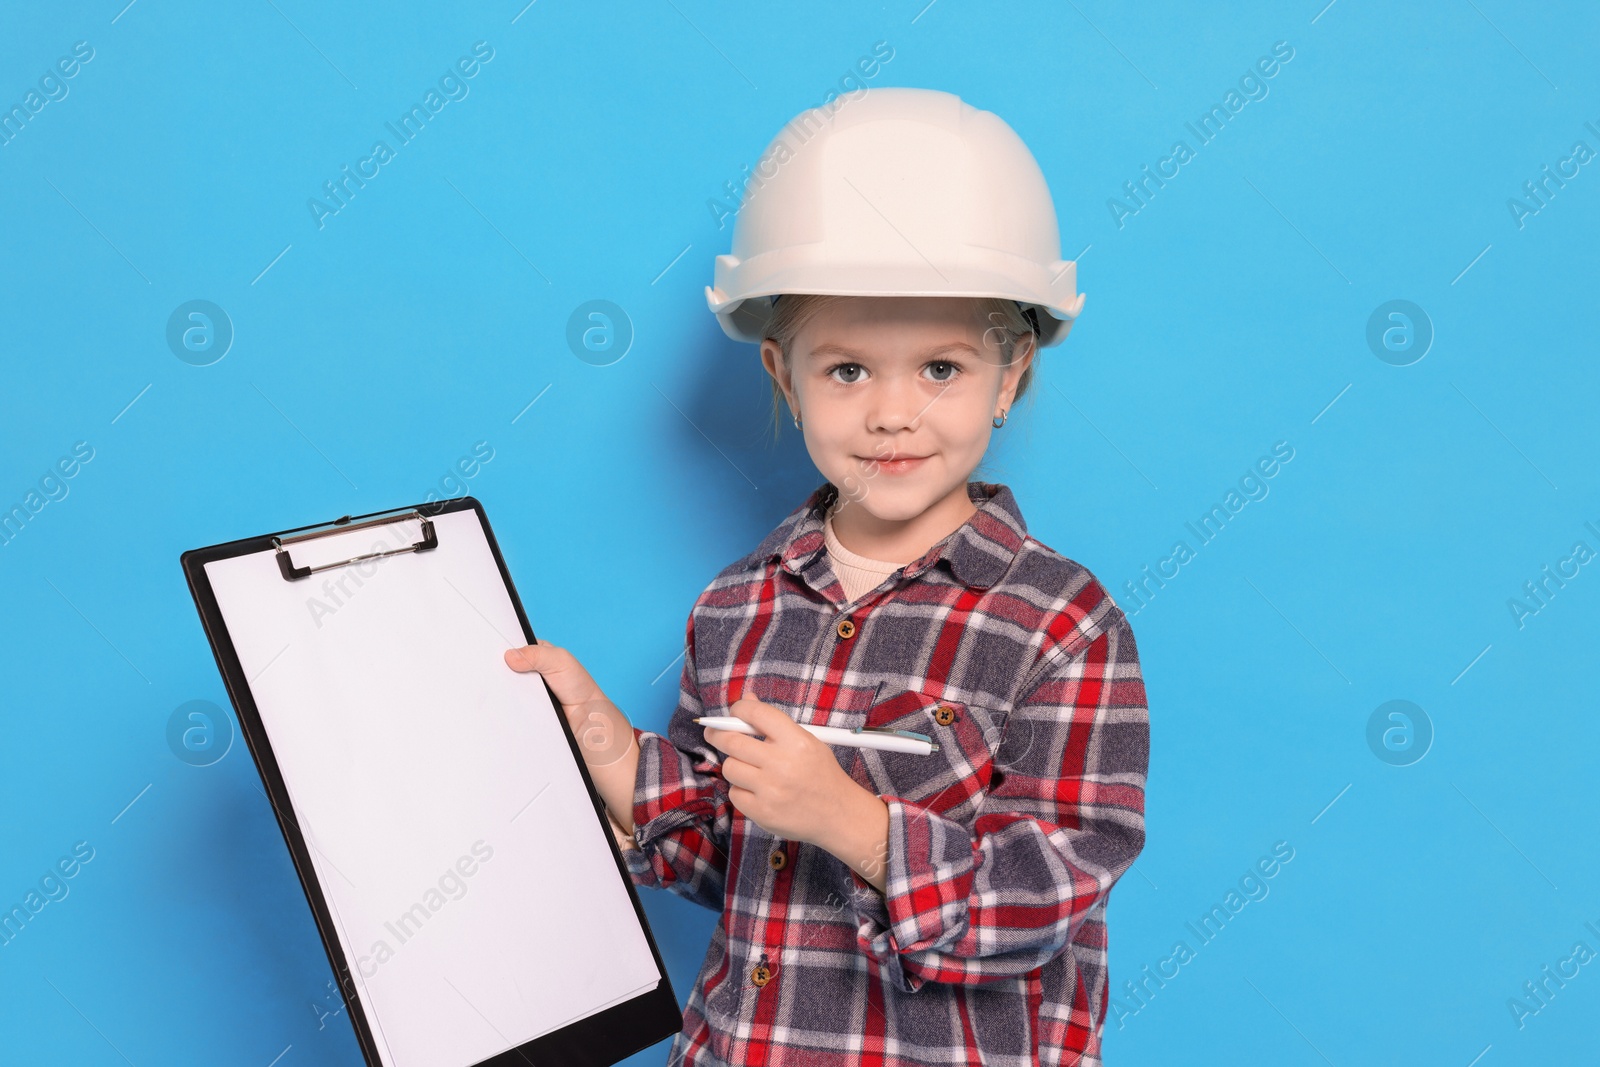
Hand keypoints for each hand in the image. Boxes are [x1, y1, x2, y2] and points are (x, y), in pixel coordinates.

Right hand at [503, 639, 633, 768]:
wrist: (585, 721)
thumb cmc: (578, 687)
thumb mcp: (560, 661)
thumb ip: (537, 654)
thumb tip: (510, 656)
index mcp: (534, 655)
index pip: (510, 648)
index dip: (500, 651)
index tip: (490, 654)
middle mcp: (525, 674)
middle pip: (502, 671)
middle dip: (498, 674)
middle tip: (493, 676)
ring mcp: (521, 694)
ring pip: (502, 692)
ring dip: (501, 694)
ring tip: (501, 693)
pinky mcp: (520, 712)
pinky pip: (506, 710)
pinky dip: (505, 710)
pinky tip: (504, 709)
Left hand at [703, 697, 864, 844]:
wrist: (838, 814)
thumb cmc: (821, 774)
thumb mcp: (807, 741)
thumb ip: (774, 722)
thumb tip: (747, 700)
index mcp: (796, 741)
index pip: (756, 714)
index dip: (739, 709)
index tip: (734, 712)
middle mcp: (782, 765)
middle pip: (732, 741)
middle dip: (718, 734)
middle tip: (714, 733)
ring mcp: (771, 791)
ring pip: (729, 768)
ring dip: (735, 765)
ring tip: (750, 768)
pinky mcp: (762, 813)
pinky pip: (734, 794)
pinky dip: (741, 790)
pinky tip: (758, 790)